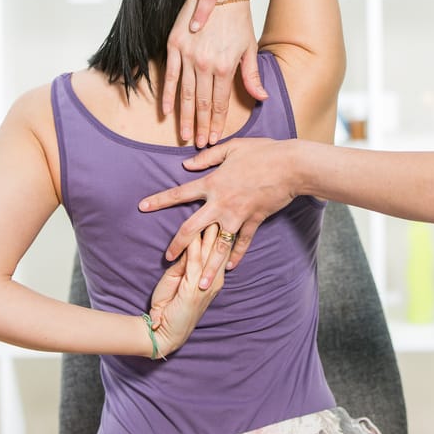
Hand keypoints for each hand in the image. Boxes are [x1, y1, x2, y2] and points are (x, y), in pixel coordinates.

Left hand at [139, 137, 297, 288]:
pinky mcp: (254, 222)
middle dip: (178, 245)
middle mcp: (221, 204)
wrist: (290, 166)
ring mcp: (238, 216)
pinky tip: (229, 269)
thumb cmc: (262, 152)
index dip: (159, 200)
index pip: (180, 194)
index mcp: (213, 183)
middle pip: (192, 228)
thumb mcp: (231, 147)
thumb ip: (207, 157)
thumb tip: (186, 164)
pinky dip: (237, 256)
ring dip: (208, 267)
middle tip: (166, 259)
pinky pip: (243, 243)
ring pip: (218, 246)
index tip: (142, 207)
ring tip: (200, 285)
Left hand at [148, 224, 224, 356]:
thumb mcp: (178, 279)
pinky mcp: (194, 287)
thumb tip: (189, 245)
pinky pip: (195, 261)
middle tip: (224, 209)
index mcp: (213, 278)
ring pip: (210, 252)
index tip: (222, 214)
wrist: (164, 333)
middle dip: (221, 228)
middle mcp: (214, 280)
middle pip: (219, 249)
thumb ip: (185, 263)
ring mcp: (206, 284)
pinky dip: (195, 246)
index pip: (219, 250)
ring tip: (212, 215)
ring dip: (210, 233)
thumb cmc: (170, 306)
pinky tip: (196, 233)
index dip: (220, 232)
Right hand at [163, 0, 266, 146]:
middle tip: (200, 146)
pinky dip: (168, 96)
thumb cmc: (237, 19)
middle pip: (203, 103)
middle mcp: (205, 63)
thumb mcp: (249, 47)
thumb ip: (251, 76)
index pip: (220, 102)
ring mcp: (187, 55)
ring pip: (186, 94)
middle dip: (202, 127)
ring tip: (185, 137)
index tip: (215, 138)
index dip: (218, 123)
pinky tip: (166, 112)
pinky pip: (170, 76)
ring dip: (185, 118)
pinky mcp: (173, 45)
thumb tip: (261, 98)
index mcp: (225, 66)